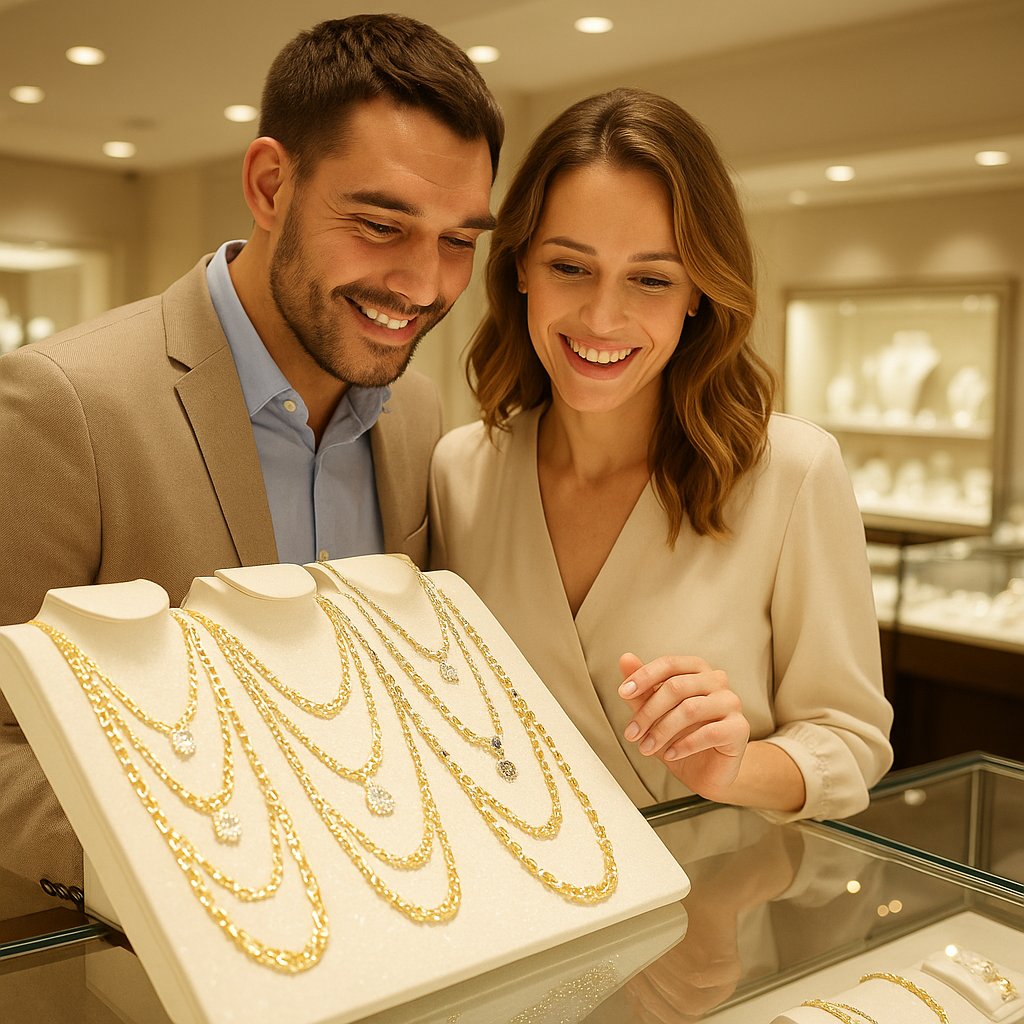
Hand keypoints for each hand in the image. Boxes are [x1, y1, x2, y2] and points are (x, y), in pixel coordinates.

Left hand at [618, 652, 749, 797]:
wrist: (706, 771)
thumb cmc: (681, 736)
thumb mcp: (655, 713)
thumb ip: (642, 688)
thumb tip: (625, 659)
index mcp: (697, 669)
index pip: (669, 664)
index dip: (644, 676)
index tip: (623, 692)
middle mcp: (717, 680)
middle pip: (676, 687)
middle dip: (648, 712)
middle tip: (631, 733)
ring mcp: (731, 702)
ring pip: (690, 709)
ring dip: (662, 731)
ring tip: (646, 748)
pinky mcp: (740, 728)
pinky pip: (709, 733)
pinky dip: (684, 745)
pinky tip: (670, 755)